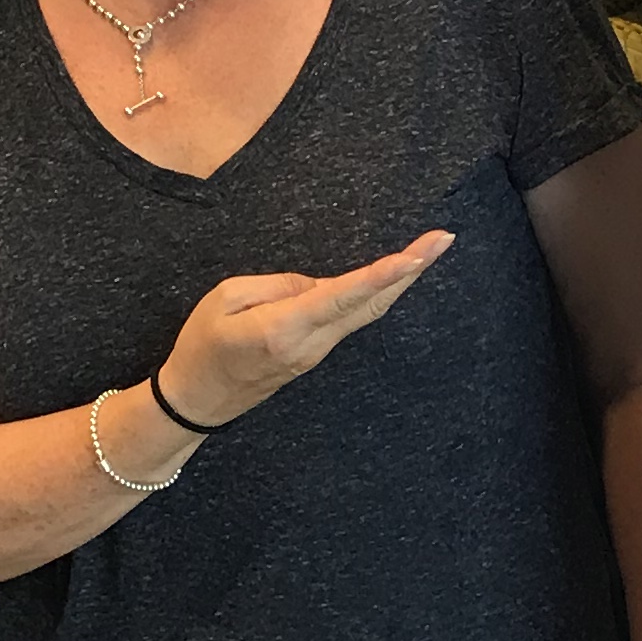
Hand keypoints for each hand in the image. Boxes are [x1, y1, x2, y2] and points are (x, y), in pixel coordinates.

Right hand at [159, 231, 453, 428]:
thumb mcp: (225, 298)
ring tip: (429, 249)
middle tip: (443, 240)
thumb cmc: (203, 345)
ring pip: (367, 312)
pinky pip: (352, 319)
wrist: (198, 400)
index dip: (384, 274)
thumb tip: (317, 285)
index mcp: (285, 327)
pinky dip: (378, 294)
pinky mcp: (316, 354)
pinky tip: (395, 276)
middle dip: (411, 271)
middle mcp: (311, 344)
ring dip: (400, 281)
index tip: (417, 254)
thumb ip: (277, 285)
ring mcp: (317, 353)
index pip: (344, 295)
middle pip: (372, 305)